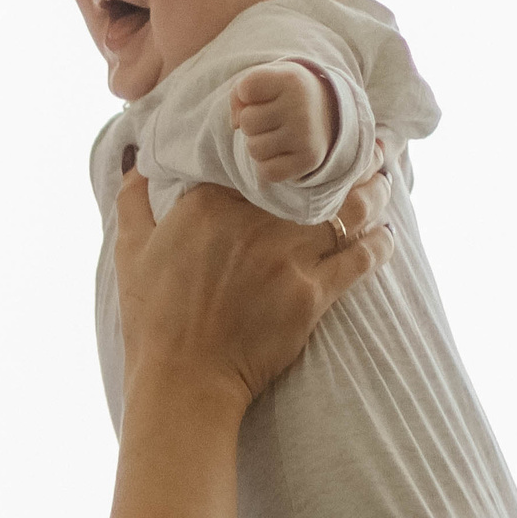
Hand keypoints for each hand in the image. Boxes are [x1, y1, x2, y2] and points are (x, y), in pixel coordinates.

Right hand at [113, 146, 392, 406]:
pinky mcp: (313, 293)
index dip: (289, 145)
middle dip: (348, 160)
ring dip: (373, 194)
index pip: (264, 157)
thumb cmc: (153, 318)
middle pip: (317, 176)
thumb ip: (133, 201)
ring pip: (349, 210)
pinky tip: (385, 237)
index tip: (303, 138)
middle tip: (365, 150)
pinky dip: (379, 244)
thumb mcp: (131, 252)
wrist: (183, 379)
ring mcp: (288, 257)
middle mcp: (255, 222)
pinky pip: (362, 258)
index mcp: (211, 203)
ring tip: (381, 185)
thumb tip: (137, 162)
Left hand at [232, 61, 333, 184]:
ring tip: (280, 134)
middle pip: (247, 122)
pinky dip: (268, 166)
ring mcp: (306, 135)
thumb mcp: (266, 79)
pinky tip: (284, 152)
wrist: (331, 111)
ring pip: (254, 149)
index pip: (245, 90)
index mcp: (292, 80)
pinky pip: (267, 172)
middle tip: (276, 117)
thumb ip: (239, 92)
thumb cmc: (286, 94)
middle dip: (253, 121)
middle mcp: (302, 106)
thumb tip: (236, 125)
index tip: (267, 93)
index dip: (247, 95)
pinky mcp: (309, 160)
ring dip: (259, 144)